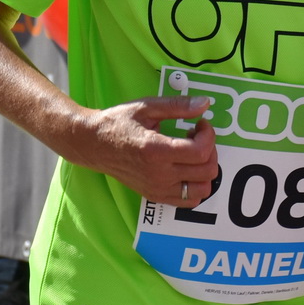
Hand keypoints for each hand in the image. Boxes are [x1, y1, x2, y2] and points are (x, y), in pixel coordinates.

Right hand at [73, 96, 219, 205]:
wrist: (94, 144)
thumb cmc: (118, 123)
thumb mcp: (147, 107)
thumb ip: (178, 106)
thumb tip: (205, 104)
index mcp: (156, 151)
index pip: (201, 151)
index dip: (209, 134)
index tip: (200, 124)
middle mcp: (158, 175)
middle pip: (206, 171)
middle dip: (210, 150)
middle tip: (196, 136)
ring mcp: (157, 188)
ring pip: (202, 190)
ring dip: (205, 170)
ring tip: (191, 153)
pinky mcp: (155, 196)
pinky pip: (189, 201)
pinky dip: (195, 186)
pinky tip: (186, 168)